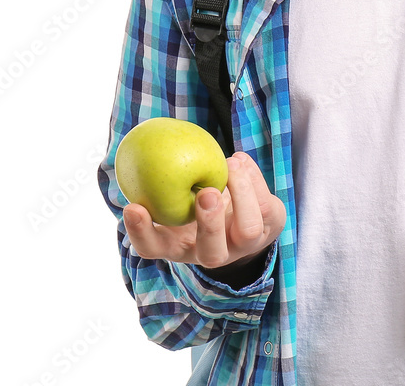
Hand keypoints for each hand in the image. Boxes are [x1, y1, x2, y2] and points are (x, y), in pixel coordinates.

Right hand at [123, 151, 285, 275]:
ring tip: (230, 164)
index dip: (141, 232)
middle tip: (206, 192)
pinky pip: (267, 204)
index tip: (132, 207)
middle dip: (210, 223)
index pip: (154, 249)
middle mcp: (214, 252)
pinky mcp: (272, 225)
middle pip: (212, 254)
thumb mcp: (180, 194)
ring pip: (249, 229)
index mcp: (181, 245)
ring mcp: (246, 243)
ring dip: (241, 192)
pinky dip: (254, 177)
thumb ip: (167, 182)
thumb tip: (147, 150)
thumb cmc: (201, 198)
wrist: (248, 211)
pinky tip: (240, 161)